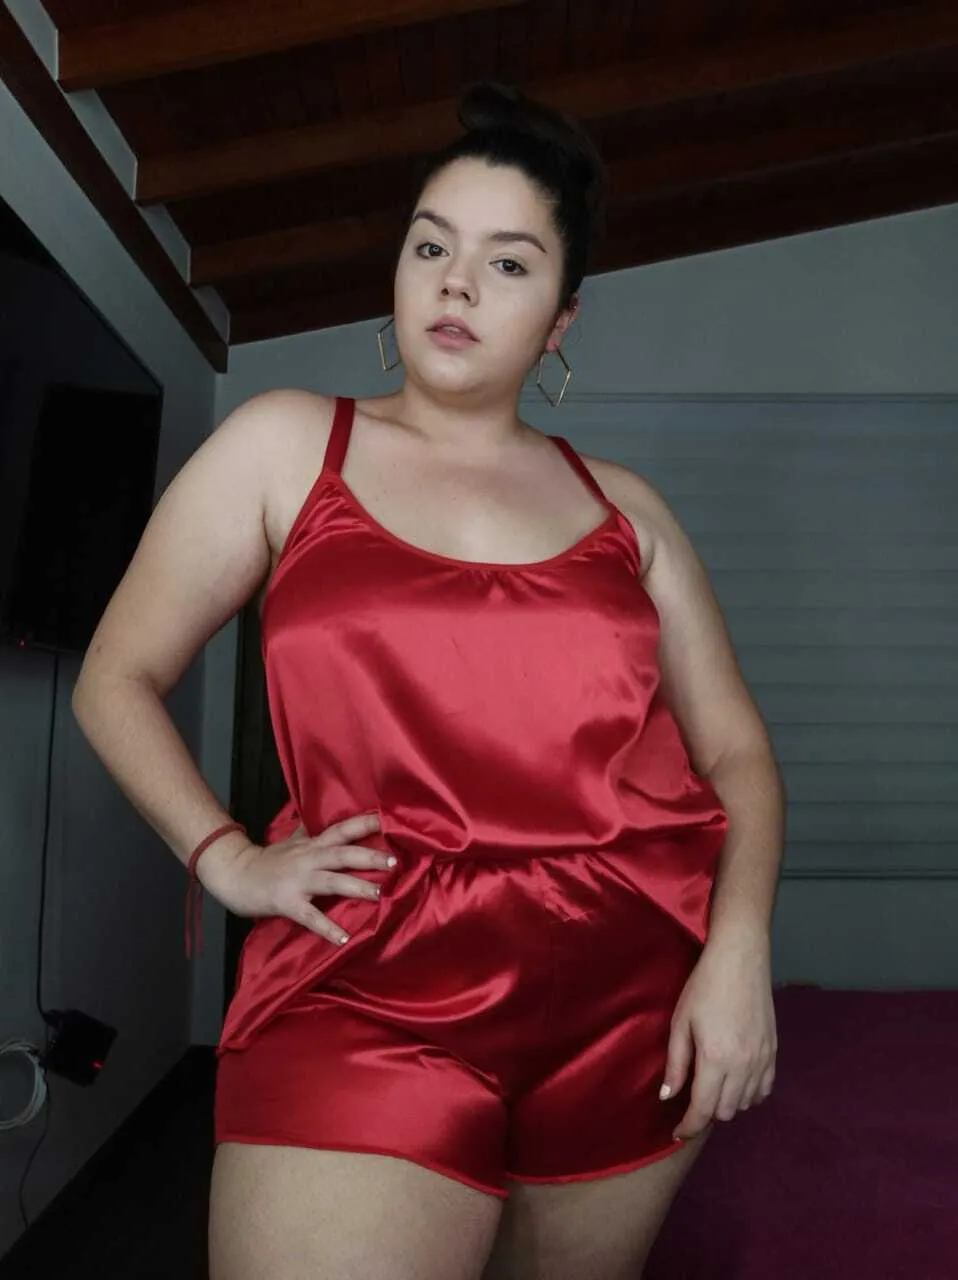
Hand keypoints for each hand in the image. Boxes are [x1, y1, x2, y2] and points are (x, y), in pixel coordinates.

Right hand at [196, 812, 394, 944]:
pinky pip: (311, 917)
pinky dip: (327, 928)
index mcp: (312, 844)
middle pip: (342, 854)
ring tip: (379, 894)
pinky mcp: (287, 903)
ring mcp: (298, 881)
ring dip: (356, 886)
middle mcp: (308, 858)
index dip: (363, 824)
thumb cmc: (267, 860)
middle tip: (394, 861)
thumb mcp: (290, 840)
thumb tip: (319, 815)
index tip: (387, 820)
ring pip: (332, 881)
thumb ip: (308, 830)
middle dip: (368, 856)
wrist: (236, 875)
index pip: (341, 830)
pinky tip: (344, 939)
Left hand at [661, 928, 777, 1141]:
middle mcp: (744, 1065)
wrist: (741, 960)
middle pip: (726, 1111)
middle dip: (706, 1113)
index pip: (704, 1109)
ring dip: (728, 1103)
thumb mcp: (681, 1022)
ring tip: (712, 1088)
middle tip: (691, 1100)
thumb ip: (676, 1064)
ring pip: (746, 1103)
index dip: (689, 1126)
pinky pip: (764, 1089)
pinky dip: (749, 1094)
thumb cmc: (704, 986)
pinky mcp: (774, 1051)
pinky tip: (736, 1083)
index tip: (678, 1132)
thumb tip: (668, 1097)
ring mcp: (763, 1060)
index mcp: (716, 1059)